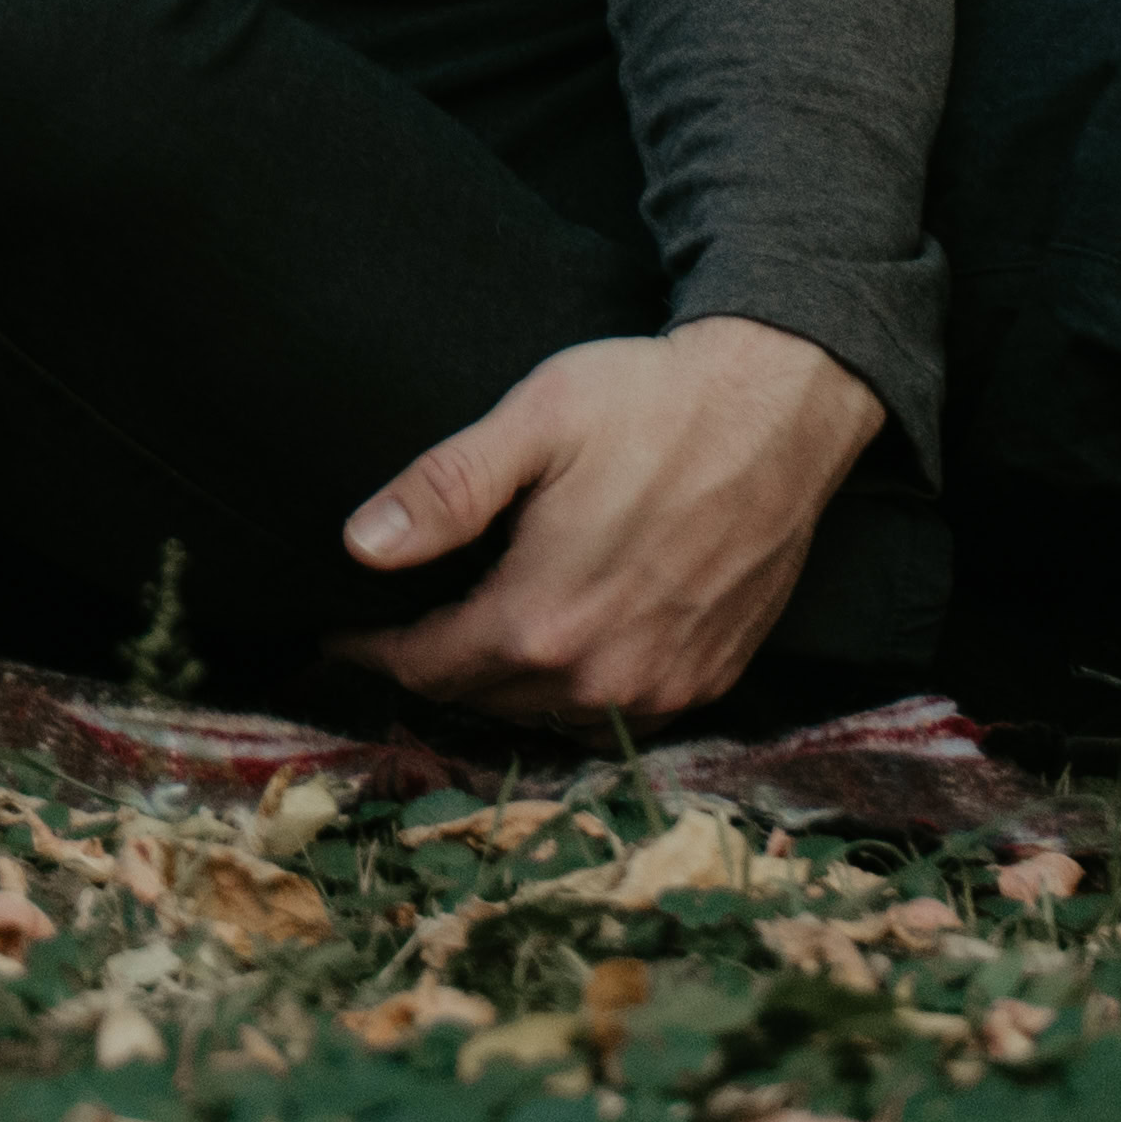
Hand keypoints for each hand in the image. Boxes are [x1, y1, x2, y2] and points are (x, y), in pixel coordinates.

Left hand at [320, 317, 886, 736]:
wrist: (780, 411)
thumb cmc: (651, 403)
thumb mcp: (535, 422)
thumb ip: (444, 491)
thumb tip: (360, 547)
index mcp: (542, 620)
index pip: (427, 669)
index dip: (373, 653)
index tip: (339, 636)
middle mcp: (601, 677)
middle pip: (483, 698)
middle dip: (434, 669)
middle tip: (403, 630)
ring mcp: (663, 687)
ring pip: (547, 716)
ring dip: (503, 688)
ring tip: (471, 641)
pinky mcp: (709, 680)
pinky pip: (617, 718)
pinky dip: (575, 697)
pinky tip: (560, 653)